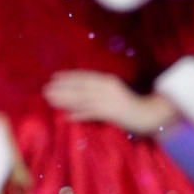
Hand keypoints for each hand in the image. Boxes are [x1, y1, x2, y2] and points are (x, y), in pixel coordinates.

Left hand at [46, 70, 176, 135]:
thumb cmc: (130, 104)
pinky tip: (67, 117)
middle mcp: (106, 88)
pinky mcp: (112, 113)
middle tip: (45, 90)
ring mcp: (109, 100)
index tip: (53, 77)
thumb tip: (81, 90)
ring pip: (83, 99)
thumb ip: (99, 89)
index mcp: (107, 80)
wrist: (149, 114)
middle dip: (62, 88)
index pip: (84, 77)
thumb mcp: (114, 91)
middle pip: (80, 87)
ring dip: (65, 100)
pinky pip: (92, 114)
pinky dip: (79, 115)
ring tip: (50, 101)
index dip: (68, 76)